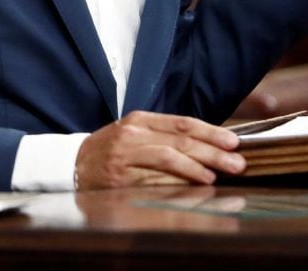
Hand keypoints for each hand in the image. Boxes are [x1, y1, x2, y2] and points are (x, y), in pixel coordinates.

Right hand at [74, 111, 245, 188]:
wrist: (71, 165)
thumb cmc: (111, 149)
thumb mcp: (135, 133)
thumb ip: (166, 136)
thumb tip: (209, 145)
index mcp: (139, 120)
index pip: (181, 123)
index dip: (210, 132)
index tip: (233, 142)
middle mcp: (132, 136)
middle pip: (179, 141)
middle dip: (212, 152)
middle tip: (236, 162)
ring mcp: (124, 158)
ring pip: (166, 159)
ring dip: (195, 168)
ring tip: (216, 175)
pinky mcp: (118, 180)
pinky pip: (152, 181)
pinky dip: (175, 184)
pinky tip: (192, 187)